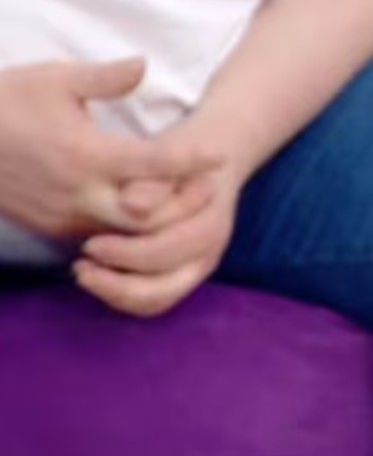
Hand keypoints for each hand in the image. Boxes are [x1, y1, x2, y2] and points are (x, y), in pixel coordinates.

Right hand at [0, 59, 218, 236]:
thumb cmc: (8, 102)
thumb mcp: (55, 79)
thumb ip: (105, 78)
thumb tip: (144, 65)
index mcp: (86, 154)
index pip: (154, 163)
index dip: (192, 160)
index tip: (220, 154)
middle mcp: (80, 193)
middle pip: (152, 217)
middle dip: (185, 206)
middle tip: (212, 188)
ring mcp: (67, 217)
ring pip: (130, 236)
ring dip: (161, 224)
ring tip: (188, 204)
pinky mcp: (55, 230)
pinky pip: (105, 238)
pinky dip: (131, 232)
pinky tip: (153, 217)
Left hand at [74, 163, 241, 317]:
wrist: (204, 165)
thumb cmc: (179, 155)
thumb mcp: (168, 159)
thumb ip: (154, 184)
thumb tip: (133, 204)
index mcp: (209, 224)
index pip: (169, 252)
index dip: (127, 254)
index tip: (89, 244)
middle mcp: (208, 253)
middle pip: (165, 285)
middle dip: (118, 281)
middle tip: (81, 263)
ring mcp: (197, 268)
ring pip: (158, 299)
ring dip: (118, 294)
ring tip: (84, 274)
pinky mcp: (182, 276)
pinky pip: (153, 301)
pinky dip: (124, 297)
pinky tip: (99, 278)